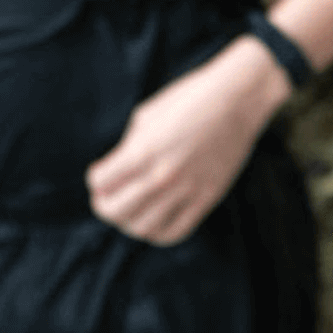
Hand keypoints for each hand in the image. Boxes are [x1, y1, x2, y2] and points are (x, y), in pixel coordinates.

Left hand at [86, 36, 286, 245]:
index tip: (100, 175)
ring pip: (144, 228)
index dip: (96, 179)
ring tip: (129, 211)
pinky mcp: (206, 199)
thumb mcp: (147, 116)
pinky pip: (176, 231)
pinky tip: (153, 221)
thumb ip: (129, 147)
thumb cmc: (189, 99)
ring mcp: (186, 190)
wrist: (237, 99)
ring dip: (128, 223)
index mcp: (143, 151)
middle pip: (117, 211)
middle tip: (105, 198)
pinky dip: (158, 233)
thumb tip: (117, 170)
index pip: (101, 182)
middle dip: (103, 206)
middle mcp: (162, 175)